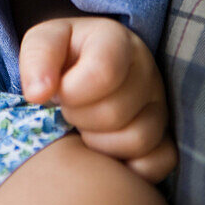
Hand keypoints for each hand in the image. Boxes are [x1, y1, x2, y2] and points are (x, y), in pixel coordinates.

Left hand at [19, 15, 176, 182]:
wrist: (82, 68)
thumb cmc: (62, 54)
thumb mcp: (43, 42)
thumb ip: (37, 59)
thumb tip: (38, 94)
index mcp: (117, 39)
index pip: (103, 73)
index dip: (71, 92)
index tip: (57, 92)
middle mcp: (146, 70)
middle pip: (115, 112)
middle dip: (80, 117)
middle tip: (68, 109)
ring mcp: (160, 105)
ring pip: (138, 140)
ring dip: (99, 142)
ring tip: (84, 126)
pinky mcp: (167, 137)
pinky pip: (158, 163)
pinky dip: (127, 165)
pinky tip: (105, 148)